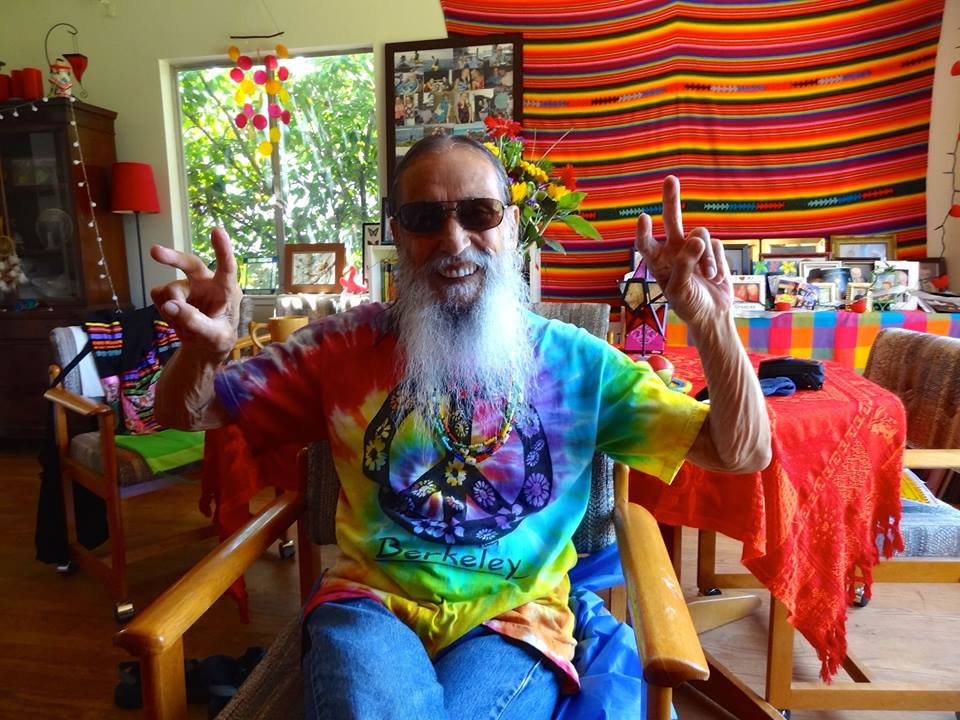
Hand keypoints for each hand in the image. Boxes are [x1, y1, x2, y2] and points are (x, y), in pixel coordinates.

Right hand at [149, 228, 240, 356]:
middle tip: (155, 252)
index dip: (223, 250)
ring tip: (183, 325)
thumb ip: (195, 322)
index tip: (218, 231)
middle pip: (189, 264)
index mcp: (226, 290)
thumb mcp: (214, 337)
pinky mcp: (171, 293)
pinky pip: (158, 296)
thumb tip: (170, 305)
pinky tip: (174, 319)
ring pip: (169, 289)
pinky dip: (162, 310)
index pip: (227, 267)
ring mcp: (188, 287)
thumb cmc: (218, 340)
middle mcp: (206, 283)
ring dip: (171, 307)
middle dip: (172, 257)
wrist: (203, 349)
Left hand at [635, 176, 731, 327]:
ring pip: (700, 235)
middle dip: (671, 199)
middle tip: (670, 179)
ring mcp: (693, 248)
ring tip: (707, 276)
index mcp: (657, 262)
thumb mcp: (681, 290)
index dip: (644, 231)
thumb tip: (697, 239)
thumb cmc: (689, 305)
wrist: (713, 313)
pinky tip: (715, 276)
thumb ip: (685, 265)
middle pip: (672, 220)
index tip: (644, 218)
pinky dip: (717, 260)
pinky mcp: (711, 249)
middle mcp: (673, 250)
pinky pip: (715, 244)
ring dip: (706, 257)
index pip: (646, 244)